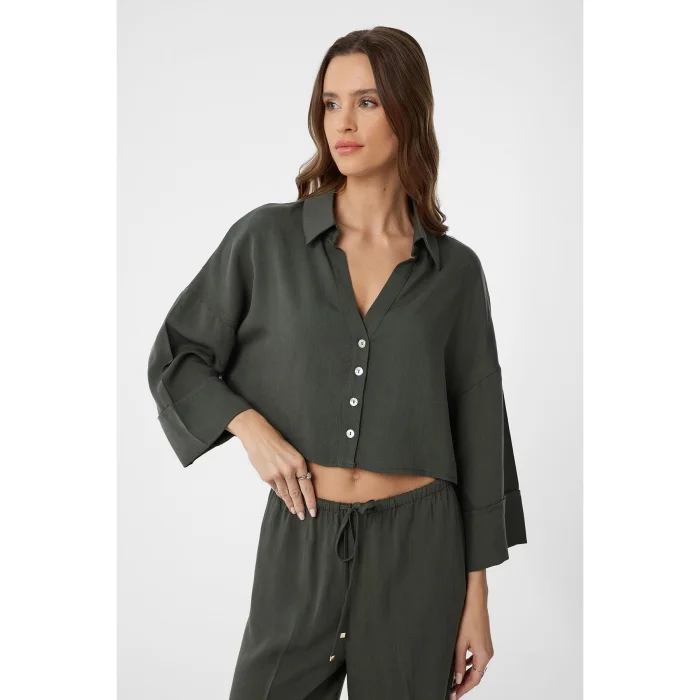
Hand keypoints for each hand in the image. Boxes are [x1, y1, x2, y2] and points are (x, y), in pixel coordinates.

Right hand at [227, 409, 316, 518]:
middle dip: (301, 507)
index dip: (311, 501)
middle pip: (297, 494)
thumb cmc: (277, 441)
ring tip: (295, 512)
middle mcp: (289, 470)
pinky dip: (281, 496)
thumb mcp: (293, 452)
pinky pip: (276, 489)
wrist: (258, 436)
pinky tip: (285, 500)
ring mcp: (277, 475)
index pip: (308, 487)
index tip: (313, 511)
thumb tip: (301, 482)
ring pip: (286, 494)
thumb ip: (297, 467)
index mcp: (299, 463)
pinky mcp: (266, 477)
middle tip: (304, 517)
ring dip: (291, 504)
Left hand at [450, 574, 493, 697]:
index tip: (454, 695)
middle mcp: (488, 653)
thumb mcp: (460, 642)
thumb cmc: (468, 617)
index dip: (464, 689)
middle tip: (453, 690)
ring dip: (466, 675)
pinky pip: (477, 658)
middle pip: (476, 675)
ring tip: (455, 681)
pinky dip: (469, 664)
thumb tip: (457, 678)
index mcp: (484, 656)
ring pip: (476, 667)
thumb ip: (458, 662)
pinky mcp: (483, 642)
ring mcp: (487, 647)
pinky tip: (460, 664)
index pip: (474, 679)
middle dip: (465, 683)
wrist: (476, 600)